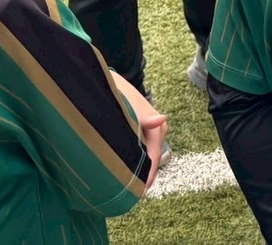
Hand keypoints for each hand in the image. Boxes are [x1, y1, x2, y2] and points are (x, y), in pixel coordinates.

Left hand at [110, 72, 167, 191]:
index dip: (147, 175)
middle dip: (143, 175)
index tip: (139, 191)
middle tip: (131, 193)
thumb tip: (163, 120)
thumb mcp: (126, 103)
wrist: (109, 77)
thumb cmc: (117, 91)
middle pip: (152, 157)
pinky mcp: (142, 127)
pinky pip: (142, 147)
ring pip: (147, 153)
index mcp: (156, 127)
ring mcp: (150, 128)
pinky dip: (136, 157)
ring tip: (127, 183)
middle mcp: (157, 128)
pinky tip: (126, 165)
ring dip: (139, 166)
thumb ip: (144, 115)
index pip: (154, 157)